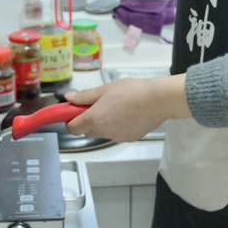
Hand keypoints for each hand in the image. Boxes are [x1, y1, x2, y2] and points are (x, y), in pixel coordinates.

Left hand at [63, 75, 189, 142]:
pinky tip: (126, 114)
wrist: (158, 100)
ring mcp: (117, 137)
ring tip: (115, 107)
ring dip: (103, 123)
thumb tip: (69, 99)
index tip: (74, 112)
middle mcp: (104, 131)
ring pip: (102, 132)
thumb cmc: (133, 91)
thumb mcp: (105, 89)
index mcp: (95, 119)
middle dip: (88, 120)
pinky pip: (116, 133)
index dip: (70, 120)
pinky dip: (116, 126)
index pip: (72, 128)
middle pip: (87, 131)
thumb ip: (84, 96)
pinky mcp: (128, 139)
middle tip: (97, 105)